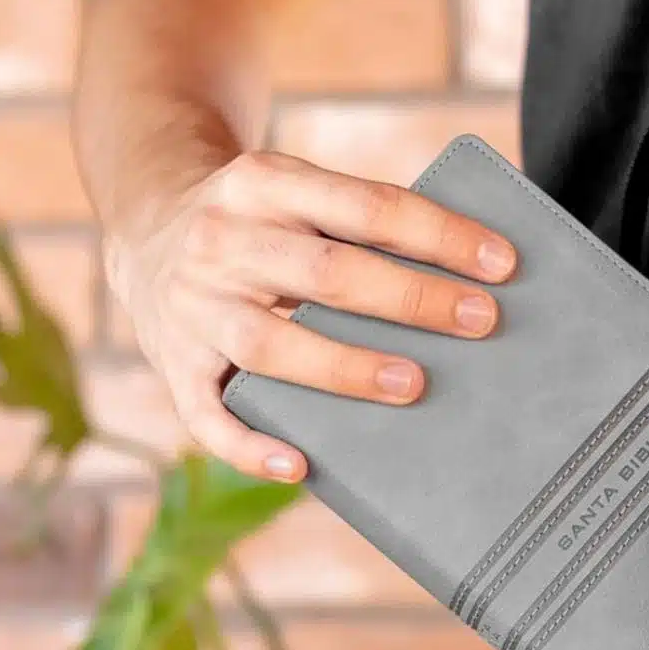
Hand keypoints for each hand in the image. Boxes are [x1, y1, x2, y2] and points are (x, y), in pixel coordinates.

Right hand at [104, 149, 517, 482]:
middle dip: (410, 297)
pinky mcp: (173, 365)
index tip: (501, 264)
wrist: (148, 227)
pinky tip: (302, 466)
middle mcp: (223, 240)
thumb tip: (469, 276)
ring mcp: (192, 307)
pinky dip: (252, 447)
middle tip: (481, 322)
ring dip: (346, 369)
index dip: (438, 235)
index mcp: (264, 182)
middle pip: (325, 271)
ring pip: (270, 345)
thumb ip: (360, 223)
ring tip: (414, 385)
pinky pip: (207, 416)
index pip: (366, 205)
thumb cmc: (262, 223)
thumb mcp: (298, 193)